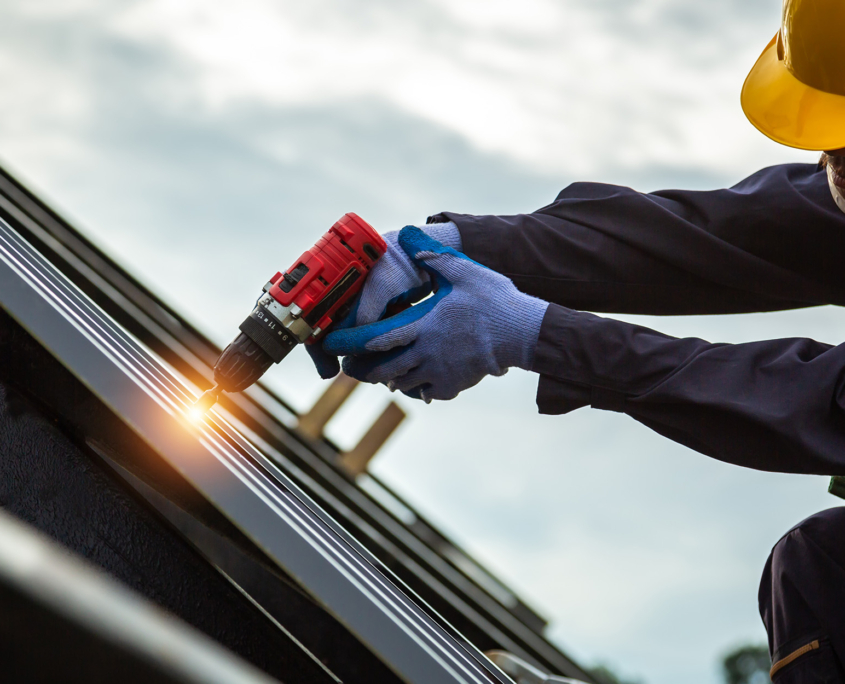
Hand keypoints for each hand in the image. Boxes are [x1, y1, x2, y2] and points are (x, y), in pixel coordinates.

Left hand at [322, 226, 547, 401]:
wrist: (523, 334)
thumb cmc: (494, 300)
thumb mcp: (462, 270)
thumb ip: (432, 255)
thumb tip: (407, 233)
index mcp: (422, 325)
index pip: (376, 338)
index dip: (350, 343)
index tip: (333, 343)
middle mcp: (425, 353)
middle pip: (382, 369)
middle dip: (362, 369)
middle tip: (350, 365)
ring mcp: (439, 372)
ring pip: (401, 383)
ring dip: (387, 378)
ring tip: (380, 372)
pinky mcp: (453, 385)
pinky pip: (426, 392)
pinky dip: (415, 388)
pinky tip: (415, 380)